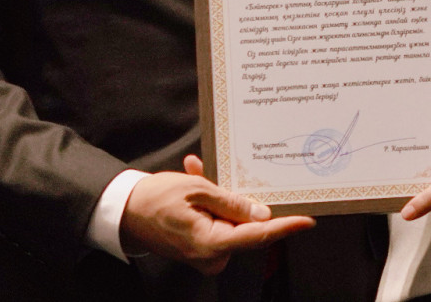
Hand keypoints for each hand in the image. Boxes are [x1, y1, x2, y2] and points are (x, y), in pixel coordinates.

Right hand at [121, 155, 315, 273]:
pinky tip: (196, 178)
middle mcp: (211, 256)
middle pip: (244, 228)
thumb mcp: (196, 191)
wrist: (123, 210)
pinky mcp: (201, 249)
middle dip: (240, 200)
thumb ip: (232, 203)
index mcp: (211, 244)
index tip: (307, 220)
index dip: (284, 227)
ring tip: (198, 174)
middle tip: (226, 175)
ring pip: (230, 222)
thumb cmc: (154, 199)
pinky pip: (216, 224)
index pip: (257, 236)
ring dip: (220, 198)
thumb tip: (262, 214)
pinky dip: (210, 204)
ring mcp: (206, 255)